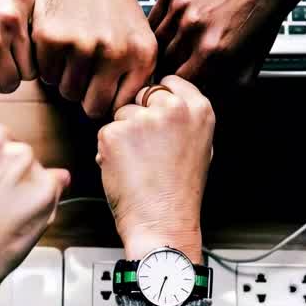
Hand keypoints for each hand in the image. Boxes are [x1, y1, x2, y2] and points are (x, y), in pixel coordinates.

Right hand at [33, 0, 156, 117]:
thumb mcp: (137, 33)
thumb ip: (135, 73)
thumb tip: (127, 116)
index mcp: (143, 54)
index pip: (122, 107)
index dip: (108, 101)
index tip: (101, 89)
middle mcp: (116, 53)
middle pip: (92, 107)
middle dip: (84, 94)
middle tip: (82, 70)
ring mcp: (84, 46)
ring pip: (66, 92)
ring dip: (65, 78)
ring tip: (71, 51)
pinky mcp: (53, 38)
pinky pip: (45, 74)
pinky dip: (47, 63)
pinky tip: (57, 40)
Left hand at [95, 76, 214, 259]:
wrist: (163, 222)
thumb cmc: (181, 191)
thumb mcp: (200, 145)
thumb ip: (186, 117)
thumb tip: (165, 96)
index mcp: (198, 108)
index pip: (169, 83)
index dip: (158, 101)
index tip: (158, 119)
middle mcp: (172, 108)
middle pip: (142, 95)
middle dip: (139, 116)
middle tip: (148, 150)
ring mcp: (142, 119)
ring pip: (121, 114)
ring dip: (123, 134)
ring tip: (139, 164)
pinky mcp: (114, 133)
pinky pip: (105, 132)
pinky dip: (109, 150)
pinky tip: (125, 170)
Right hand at [150, 0, 305, 87]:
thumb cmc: (261, 18)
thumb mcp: (251, 62)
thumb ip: (227, 89)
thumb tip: (204, 105)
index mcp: (213, 51)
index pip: (180, 84)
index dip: (179, 89)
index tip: (179, 89)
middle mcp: (194, 28)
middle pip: (164, 64)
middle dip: (169, 70)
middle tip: (175, 70)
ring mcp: (181, 6)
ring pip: (155, 42)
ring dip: (162, 50)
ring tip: (173, 50)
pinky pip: (154, 17)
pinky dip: (160, 26)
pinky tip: (173, 28)